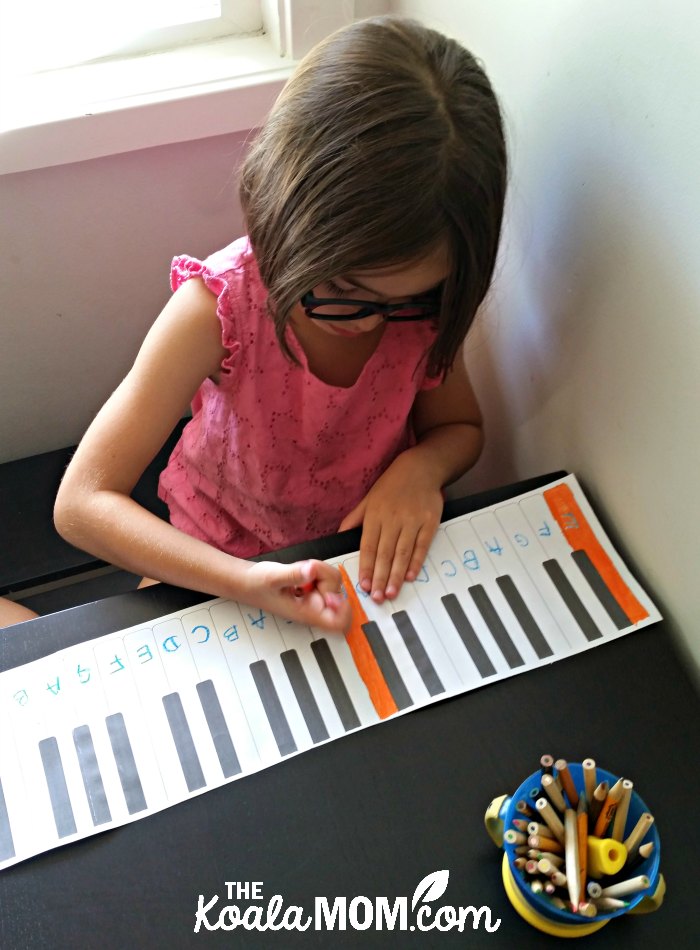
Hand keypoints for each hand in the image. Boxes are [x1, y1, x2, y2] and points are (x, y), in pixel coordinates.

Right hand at [243, 558, 350, 632]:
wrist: (247, 581)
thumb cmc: (257, 584)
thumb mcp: (273, 577)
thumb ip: (293, 575)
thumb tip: (312, 571)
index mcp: (307, 613)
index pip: (338, 623)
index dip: (343, 610)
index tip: (331, 592)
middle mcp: (314, 608)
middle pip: (339, 596)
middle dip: (327, 577)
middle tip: (308, 571)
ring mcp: (315, 598)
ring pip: (334, 583)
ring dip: (321, 571)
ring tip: (301, 571)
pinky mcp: (313, 589)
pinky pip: (325, 578)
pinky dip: (317, 571)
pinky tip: (303, 573)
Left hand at [338, 451, 442, 603]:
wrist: (421, 467)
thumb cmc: (392, 485)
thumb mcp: (369, 498)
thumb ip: (355, 519)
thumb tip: (339, 536)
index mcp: (375, 514)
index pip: (368, 546)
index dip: (365, 566)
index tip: (362, 585)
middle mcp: (393, 518)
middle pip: (384, 553)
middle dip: (379, 577)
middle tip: (376, 597)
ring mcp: (412, 520)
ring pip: (402, 552)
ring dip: (396, 575)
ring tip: (390, 593)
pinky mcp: (430, 521)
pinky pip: (422, 545)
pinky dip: (416, 562)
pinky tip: (410, 576)